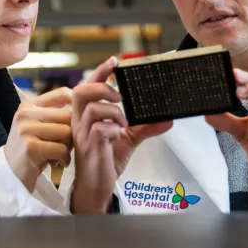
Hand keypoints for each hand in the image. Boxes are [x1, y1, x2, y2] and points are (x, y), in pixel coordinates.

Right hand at [4, 87, 73, 191]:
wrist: (10, 174)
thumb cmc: (31, 149)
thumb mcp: (38, 126)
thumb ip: (55, 113)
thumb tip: (83, 101)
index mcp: (29, 105)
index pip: (63, 93)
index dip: (77, 107)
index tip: (78, 122)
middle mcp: (25, 114)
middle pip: (68, 115)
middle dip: (72, 133)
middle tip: (65, 146)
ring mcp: (26, 130)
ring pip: (66, 132)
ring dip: (68, 147)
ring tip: (59, 155)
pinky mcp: (30, 147)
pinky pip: (61, 149)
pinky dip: (64, 159)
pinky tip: (57, 163)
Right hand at [70, 57, 172, 213]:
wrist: (97, 186)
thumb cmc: (105, 160)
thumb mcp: (127, 139)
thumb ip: (144, 127)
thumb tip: (167, 120)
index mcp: (85, 115)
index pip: (87, 87)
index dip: (100, 72)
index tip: (114, 61)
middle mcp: (80, 122)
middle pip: (81, 91)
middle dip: (102, 87)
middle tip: (119, 95)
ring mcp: (82, 134)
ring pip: (92, 109)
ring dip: (114, 111)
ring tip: (123, 123)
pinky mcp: (89, 147)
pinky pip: (99, 129)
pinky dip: (113, 129)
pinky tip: (118, 136)